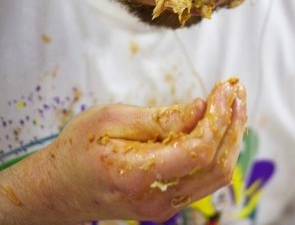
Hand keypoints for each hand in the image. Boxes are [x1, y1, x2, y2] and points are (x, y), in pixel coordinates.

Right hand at [22, 78, 246, 222]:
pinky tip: (220, 125)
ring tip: (234, 103)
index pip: (198, 150)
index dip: (220, 116)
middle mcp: (157, 199)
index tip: (226, 88)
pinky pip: (205, 179)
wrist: (58, 189)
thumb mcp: (111, 120)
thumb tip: (201, 108)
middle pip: (216, 164)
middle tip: (236, 90)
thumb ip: (160, 119)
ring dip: (231, 137)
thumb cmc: (78, 148)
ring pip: (217, 175)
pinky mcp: (168, 204)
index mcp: (138, 175)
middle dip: (233, 123)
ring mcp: (164, 207)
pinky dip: (219, 149)